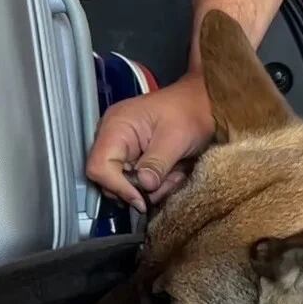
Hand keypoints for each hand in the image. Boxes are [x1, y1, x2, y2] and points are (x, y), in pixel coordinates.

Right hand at [85, 73, 214, 210]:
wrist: (204, 103)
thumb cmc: (190, 112)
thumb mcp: (175, 139)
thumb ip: (156, 163)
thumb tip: (144, 186)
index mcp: (116, 127)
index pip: (98, 167)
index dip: (117, 187)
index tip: (141, 199)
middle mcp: (113, 138)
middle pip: (109, 180)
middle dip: (140, 189)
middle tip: (167, 183)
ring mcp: (124, 149)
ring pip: (128, 184)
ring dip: (154, 187)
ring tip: (176, 174)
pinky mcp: (136, 157)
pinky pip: (140, 180)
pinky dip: (158, 182)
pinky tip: (174, 172)